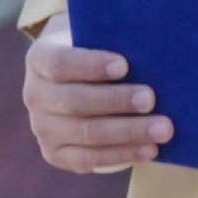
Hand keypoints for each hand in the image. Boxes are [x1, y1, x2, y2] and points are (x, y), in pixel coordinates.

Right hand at [25, 19, 171, 172]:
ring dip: (128, 132)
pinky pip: (89, 159)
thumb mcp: (97, 38)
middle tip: (151, 99)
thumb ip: (115, 41)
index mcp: (39, 59)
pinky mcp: (55, 154)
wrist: (79, 83)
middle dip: (116, 101)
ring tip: (162, 129)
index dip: (91, 65)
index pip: (60, 63)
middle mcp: (34, 94)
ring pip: (86, 133)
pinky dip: (123, 155)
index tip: (124, 65)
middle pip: (75, 101)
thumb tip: (154, 51)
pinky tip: (150, 149)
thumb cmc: (98, 53)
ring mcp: (42, 128)